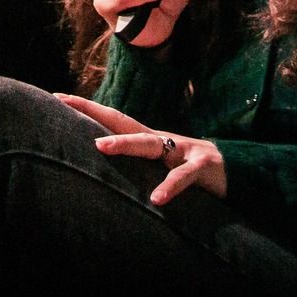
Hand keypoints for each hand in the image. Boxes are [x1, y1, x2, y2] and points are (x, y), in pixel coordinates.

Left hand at [55, 93, 226, 204]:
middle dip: (97, 113)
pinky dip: (170, 186)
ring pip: (151, 143)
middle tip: (67, 105)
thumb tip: (101, 168)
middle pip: (127, 123)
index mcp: (152, 140)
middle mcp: (164, 140)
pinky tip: (157, 199)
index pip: (115, 120)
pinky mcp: (203, 166)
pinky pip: (184, 175)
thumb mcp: (162, 168)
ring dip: (126, 144)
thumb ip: (138, 167)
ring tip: (101, 146)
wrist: (239, 172)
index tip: (58, 97)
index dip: (88, 108)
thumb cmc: (193, 172)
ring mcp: (184, 149)